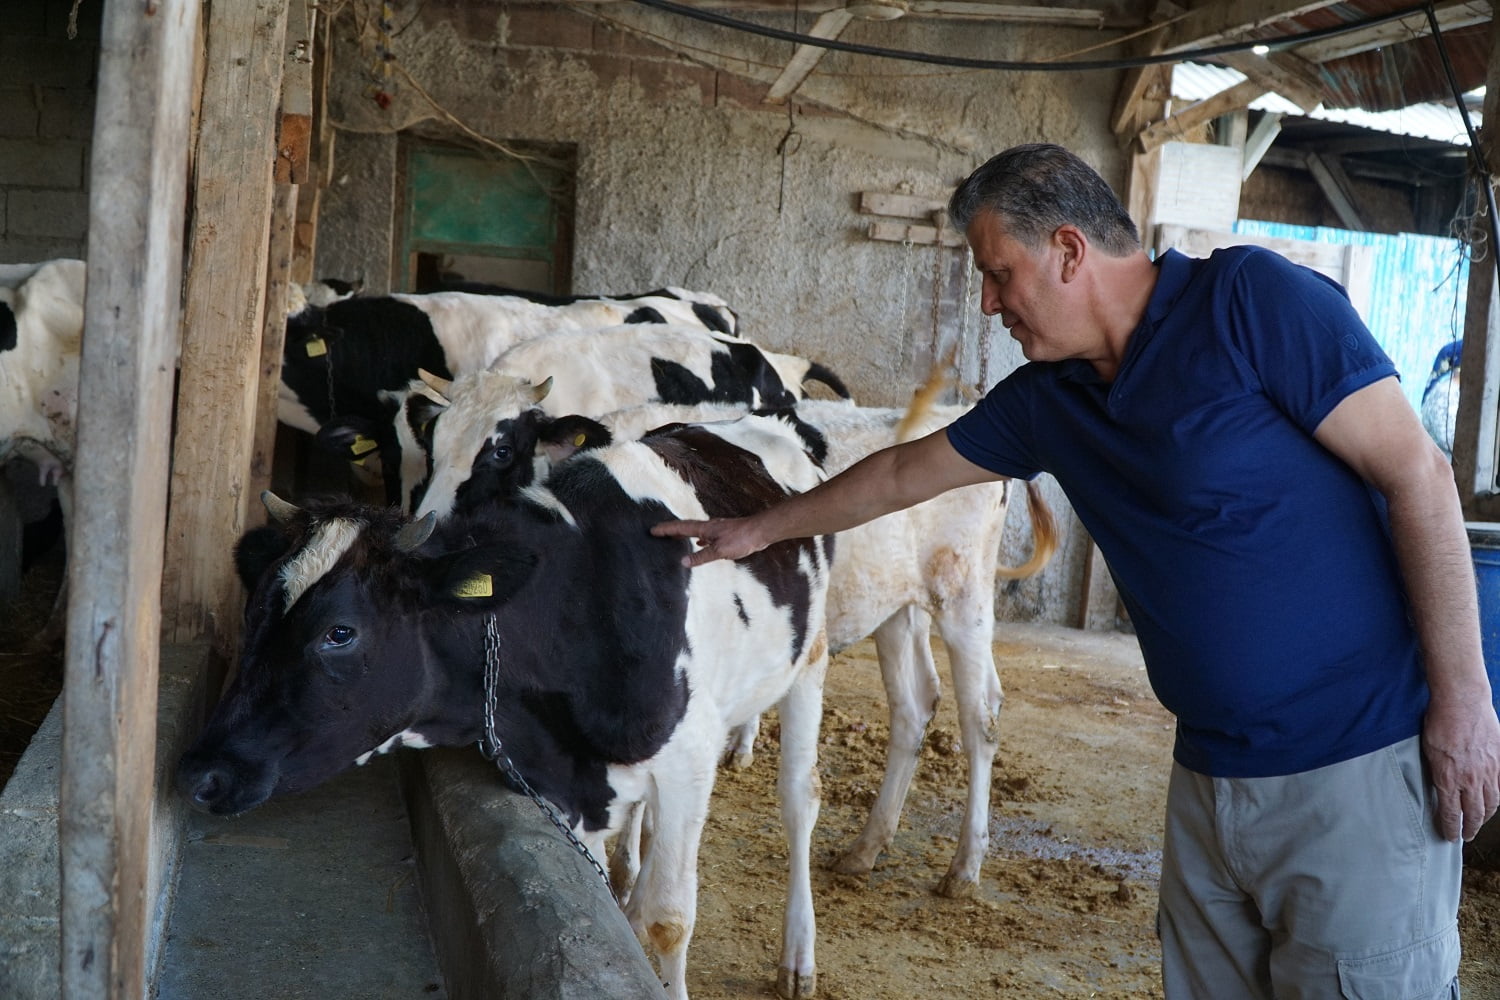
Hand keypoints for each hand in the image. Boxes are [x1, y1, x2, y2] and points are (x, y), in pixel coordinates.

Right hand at [651, 516, 762, 567]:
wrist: (760, 532)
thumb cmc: (741, 539)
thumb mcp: (719, 551)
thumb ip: (701, 557)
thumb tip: (683, 562)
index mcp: (704, 529)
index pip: (680, 528)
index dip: (666, 529)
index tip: (653, 530)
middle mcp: (708, 527)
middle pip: (685, 527)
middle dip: (671, 530)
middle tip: (659, 532)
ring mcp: (717, 530)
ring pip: (695, 531)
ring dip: (684, 534)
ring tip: (675, 538)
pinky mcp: (724, 534)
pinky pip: (706, 535)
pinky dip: (698, 539)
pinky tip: (700, 543)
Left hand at [1422, 693, 1499, 840]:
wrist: (1463, 701)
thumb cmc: (1439, 721)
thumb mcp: (1428, 750)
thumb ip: (1435, 771)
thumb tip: (1438, 785)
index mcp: (1448, 778)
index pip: (1450, 813)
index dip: (1450, 828)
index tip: (1449, 836)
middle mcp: (1470, 779)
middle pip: (1473, 812)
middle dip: (1469, 828)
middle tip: (1465, 836)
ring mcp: (1488, 770)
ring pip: (1491, 802)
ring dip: (1484, 816)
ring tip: (1478, 822)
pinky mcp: (1498, 760)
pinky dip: (1496, 798)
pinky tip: (1491, 801)